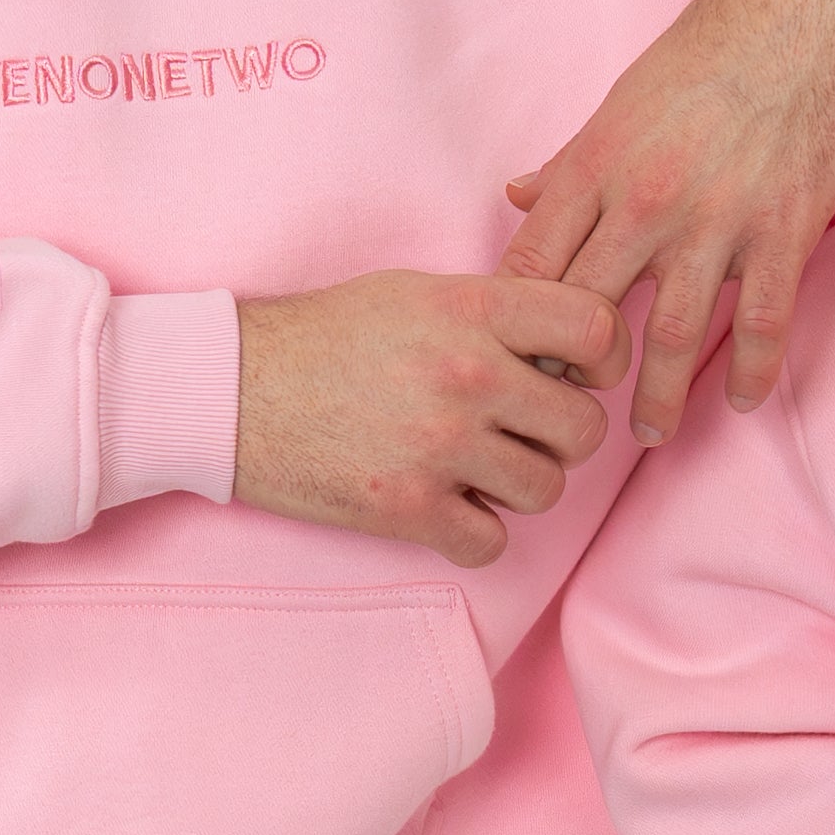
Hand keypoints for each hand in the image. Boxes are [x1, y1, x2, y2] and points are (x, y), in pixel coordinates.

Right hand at [230, 264, 616, 567]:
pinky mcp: (407, 507)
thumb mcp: (417, 292)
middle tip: (516, 432)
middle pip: (584, 428)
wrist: (230, 388)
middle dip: (558, 437)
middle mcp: (467, 374)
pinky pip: (491, 541)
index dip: (603, 358)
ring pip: (546, 490)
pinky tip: (443, 504)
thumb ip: (497, 313)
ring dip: (518, 487)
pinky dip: (474, 532)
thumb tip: (572, 348)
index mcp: (474, 310)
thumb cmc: (326, 337)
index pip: (597, 328)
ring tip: (472, 466)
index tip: (575, 374)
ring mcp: (440, 445)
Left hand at [499, 0, 834, 446]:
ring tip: (645, 433)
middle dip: (573, 373)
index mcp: (599, 162)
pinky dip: (748, 372)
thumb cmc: (715, 48)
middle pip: (587, 311)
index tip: (520, 355)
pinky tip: (738, 399)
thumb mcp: (624, 98)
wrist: (817, 14)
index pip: (534, 262)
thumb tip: (518, 198)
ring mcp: (716, 222)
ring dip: (653, 398)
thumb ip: (572, 161)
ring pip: (668, 337)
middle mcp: (647, 199)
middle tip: (569, 411)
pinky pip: (759, 325)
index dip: (519, 321)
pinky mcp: (782, 234)